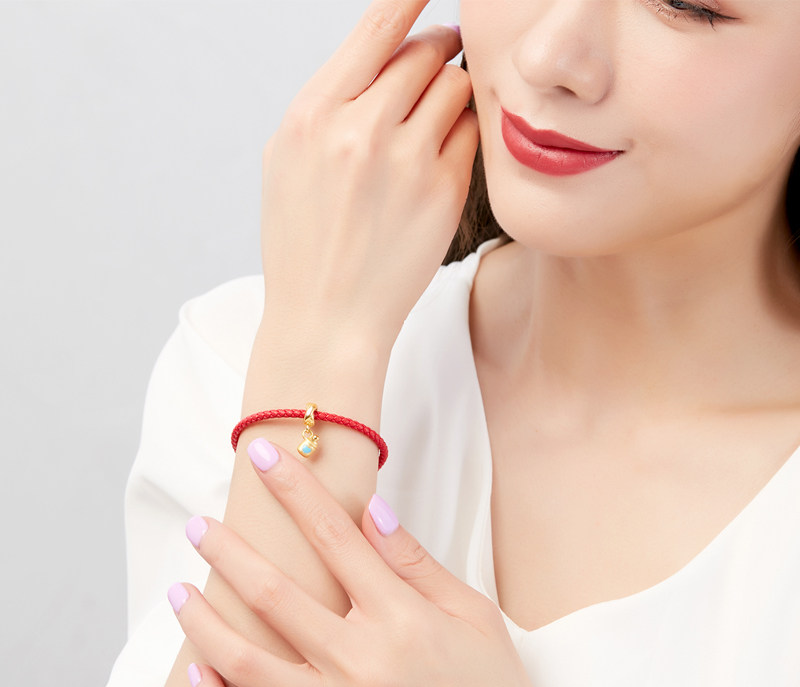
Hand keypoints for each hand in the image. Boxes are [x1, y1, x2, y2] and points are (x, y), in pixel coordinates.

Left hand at [168, 439, 562, 686]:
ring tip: (178, 590)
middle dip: (228, 550)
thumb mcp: (475, 618)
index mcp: (402, 620)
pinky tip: (199, 671)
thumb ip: (417, 564)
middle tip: (198, 525)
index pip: (335, 536)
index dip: (296, 489)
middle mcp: (360, 665)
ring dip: (202, 620)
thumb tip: (373, 511)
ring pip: (243, 662)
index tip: (265, 457)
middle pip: (274, 592)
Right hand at [259, 0, 477, 358]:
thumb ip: (331, 105)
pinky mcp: (443, 194)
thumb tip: (381, 55)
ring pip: (454, 87)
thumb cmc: (303, 243)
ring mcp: (405, 163)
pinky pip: (469, 135)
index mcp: (311, 116)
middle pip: (424, 51)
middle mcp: (359, 131)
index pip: (377, 26)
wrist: (326, 318)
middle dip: (436, 50)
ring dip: (452, 90)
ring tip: (436, 115)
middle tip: (440, 60)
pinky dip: (462, 134)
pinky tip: (442, 155)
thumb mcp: (289, 163)